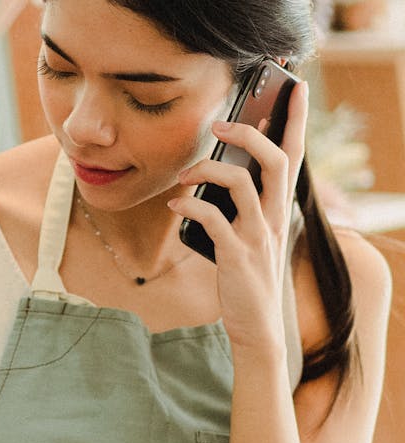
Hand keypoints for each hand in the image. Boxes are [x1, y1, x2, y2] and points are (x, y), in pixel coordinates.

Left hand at [168, 81, 308, 353]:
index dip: (295, 121)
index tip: (294, 89)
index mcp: (280, 208)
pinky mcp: (236, 255)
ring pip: (243, 184)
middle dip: (249, 135)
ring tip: (185, 175)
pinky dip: (191, 207)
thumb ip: (241, 205)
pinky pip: (214, 220)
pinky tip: (176, 204)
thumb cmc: (247, 276)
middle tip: (220, 126)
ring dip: (210, 171)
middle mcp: (275, 217)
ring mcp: (258, 236)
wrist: (256, 326)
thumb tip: (214, 173)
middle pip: (275, 161)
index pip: (295, 156)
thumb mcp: (251, 235)